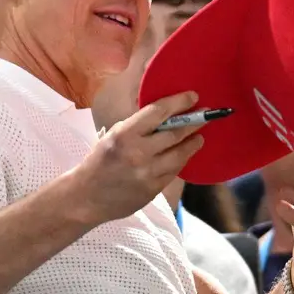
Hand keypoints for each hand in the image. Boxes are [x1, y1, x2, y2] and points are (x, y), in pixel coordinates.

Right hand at [66, 90, 206, 224]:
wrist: (87, 196)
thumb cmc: (99, 161)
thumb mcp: (113, 135)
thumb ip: (138, 125)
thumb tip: (165, 112)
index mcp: (125, 134)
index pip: (158, 112)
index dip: (179, 102)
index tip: (193, 96)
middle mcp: (138, 152)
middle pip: (175, 133)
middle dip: (194, 121)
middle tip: (206, 114)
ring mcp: (147, 173)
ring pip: (180, 154)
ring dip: (193, 143)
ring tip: (199, 137)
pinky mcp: (153, 189)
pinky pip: (174, 171)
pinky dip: (181, 160)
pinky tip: (184, 155)